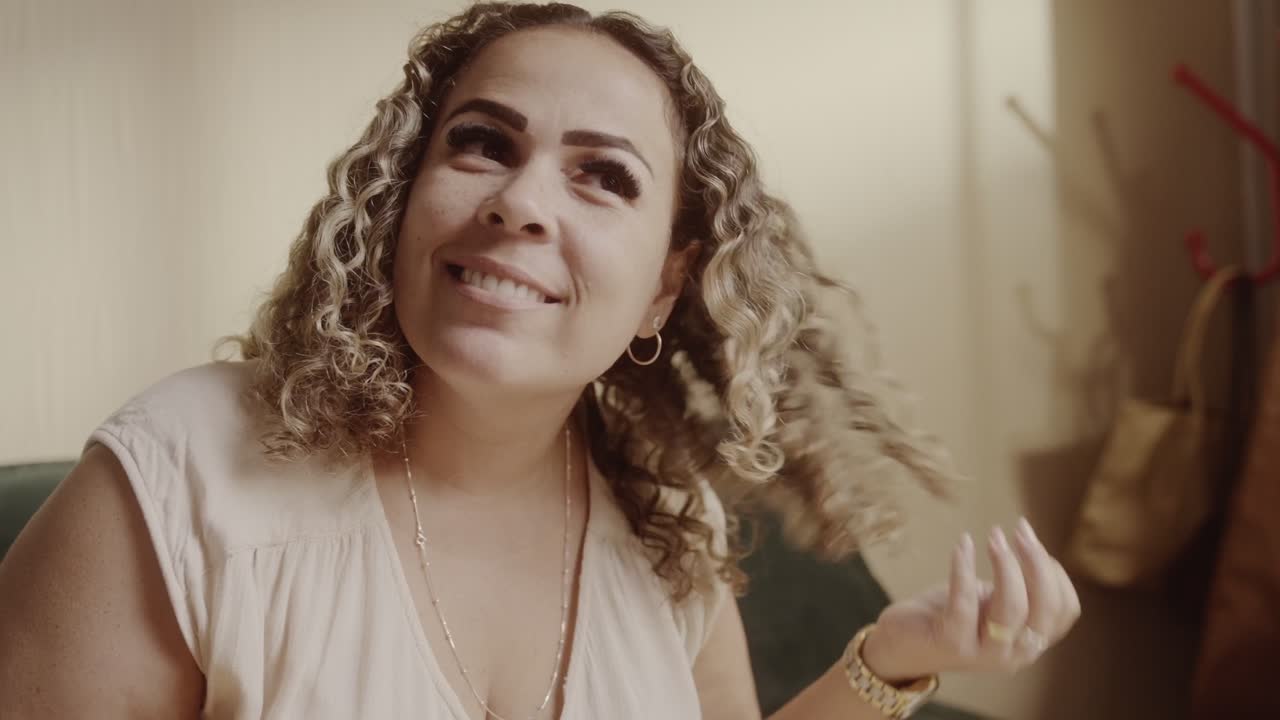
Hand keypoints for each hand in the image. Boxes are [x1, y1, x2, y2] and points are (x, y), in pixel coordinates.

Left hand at [859, 518, 1080, 681]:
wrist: (902, 645)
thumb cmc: (950, 616)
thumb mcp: (991, 602)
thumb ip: (1016, 588)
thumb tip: (1032, 546)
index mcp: (1031, 642)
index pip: (1065, 610)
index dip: (1055, 571)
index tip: (1031, 541)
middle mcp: (1016, 654)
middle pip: (1045, 608)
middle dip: (1036, 562)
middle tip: (1019, 530)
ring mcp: (985, 653)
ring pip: (1012, 608)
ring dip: (1006, 565)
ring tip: (994, 536)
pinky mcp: (952, 643)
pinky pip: (965, 602)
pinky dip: (965, 568)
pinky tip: (963, 544)